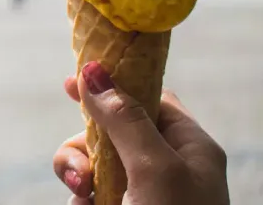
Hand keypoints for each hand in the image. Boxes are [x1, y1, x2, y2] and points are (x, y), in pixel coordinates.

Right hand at [53, 62, 228, 204]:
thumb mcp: (154, 168)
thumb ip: (124, 119)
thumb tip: (93, 70)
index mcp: (190, 147)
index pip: (150, 97)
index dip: (113, 85)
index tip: (72, 80)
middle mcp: (165, 167)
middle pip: (110, 128)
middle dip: (86, 142)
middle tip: (83, 165)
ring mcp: (140, 193)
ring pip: (91, 160)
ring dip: (77, 171)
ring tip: (85, 194)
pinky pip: (86, 191)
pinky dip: (79, 197)